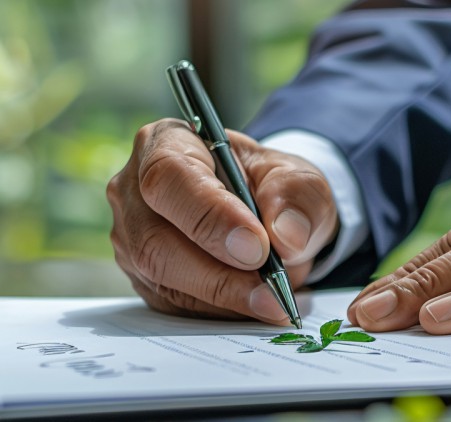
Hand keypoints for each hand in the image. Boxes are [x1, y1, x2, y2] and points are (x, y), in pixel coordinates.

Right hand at [107, 119, 337, 323]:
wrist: (269, 217)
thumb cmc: (274, 187)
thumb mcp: (300, 179)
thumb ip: (297, 197)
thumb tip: (286, 235)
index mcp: (168, 143)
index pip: (170, 177)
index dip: (211, 215)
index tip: (257, 248)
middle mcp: (135, 190)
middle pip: (154, 239)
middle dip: (218, 273)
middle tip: (271, 292)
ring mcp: (133, 237)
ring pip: (161, 279)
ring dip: (222, 298)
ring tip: (272, 303)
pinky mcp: (144, 278)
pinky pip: (172, 305)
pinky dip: (217, 311)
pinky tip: (252, 306)